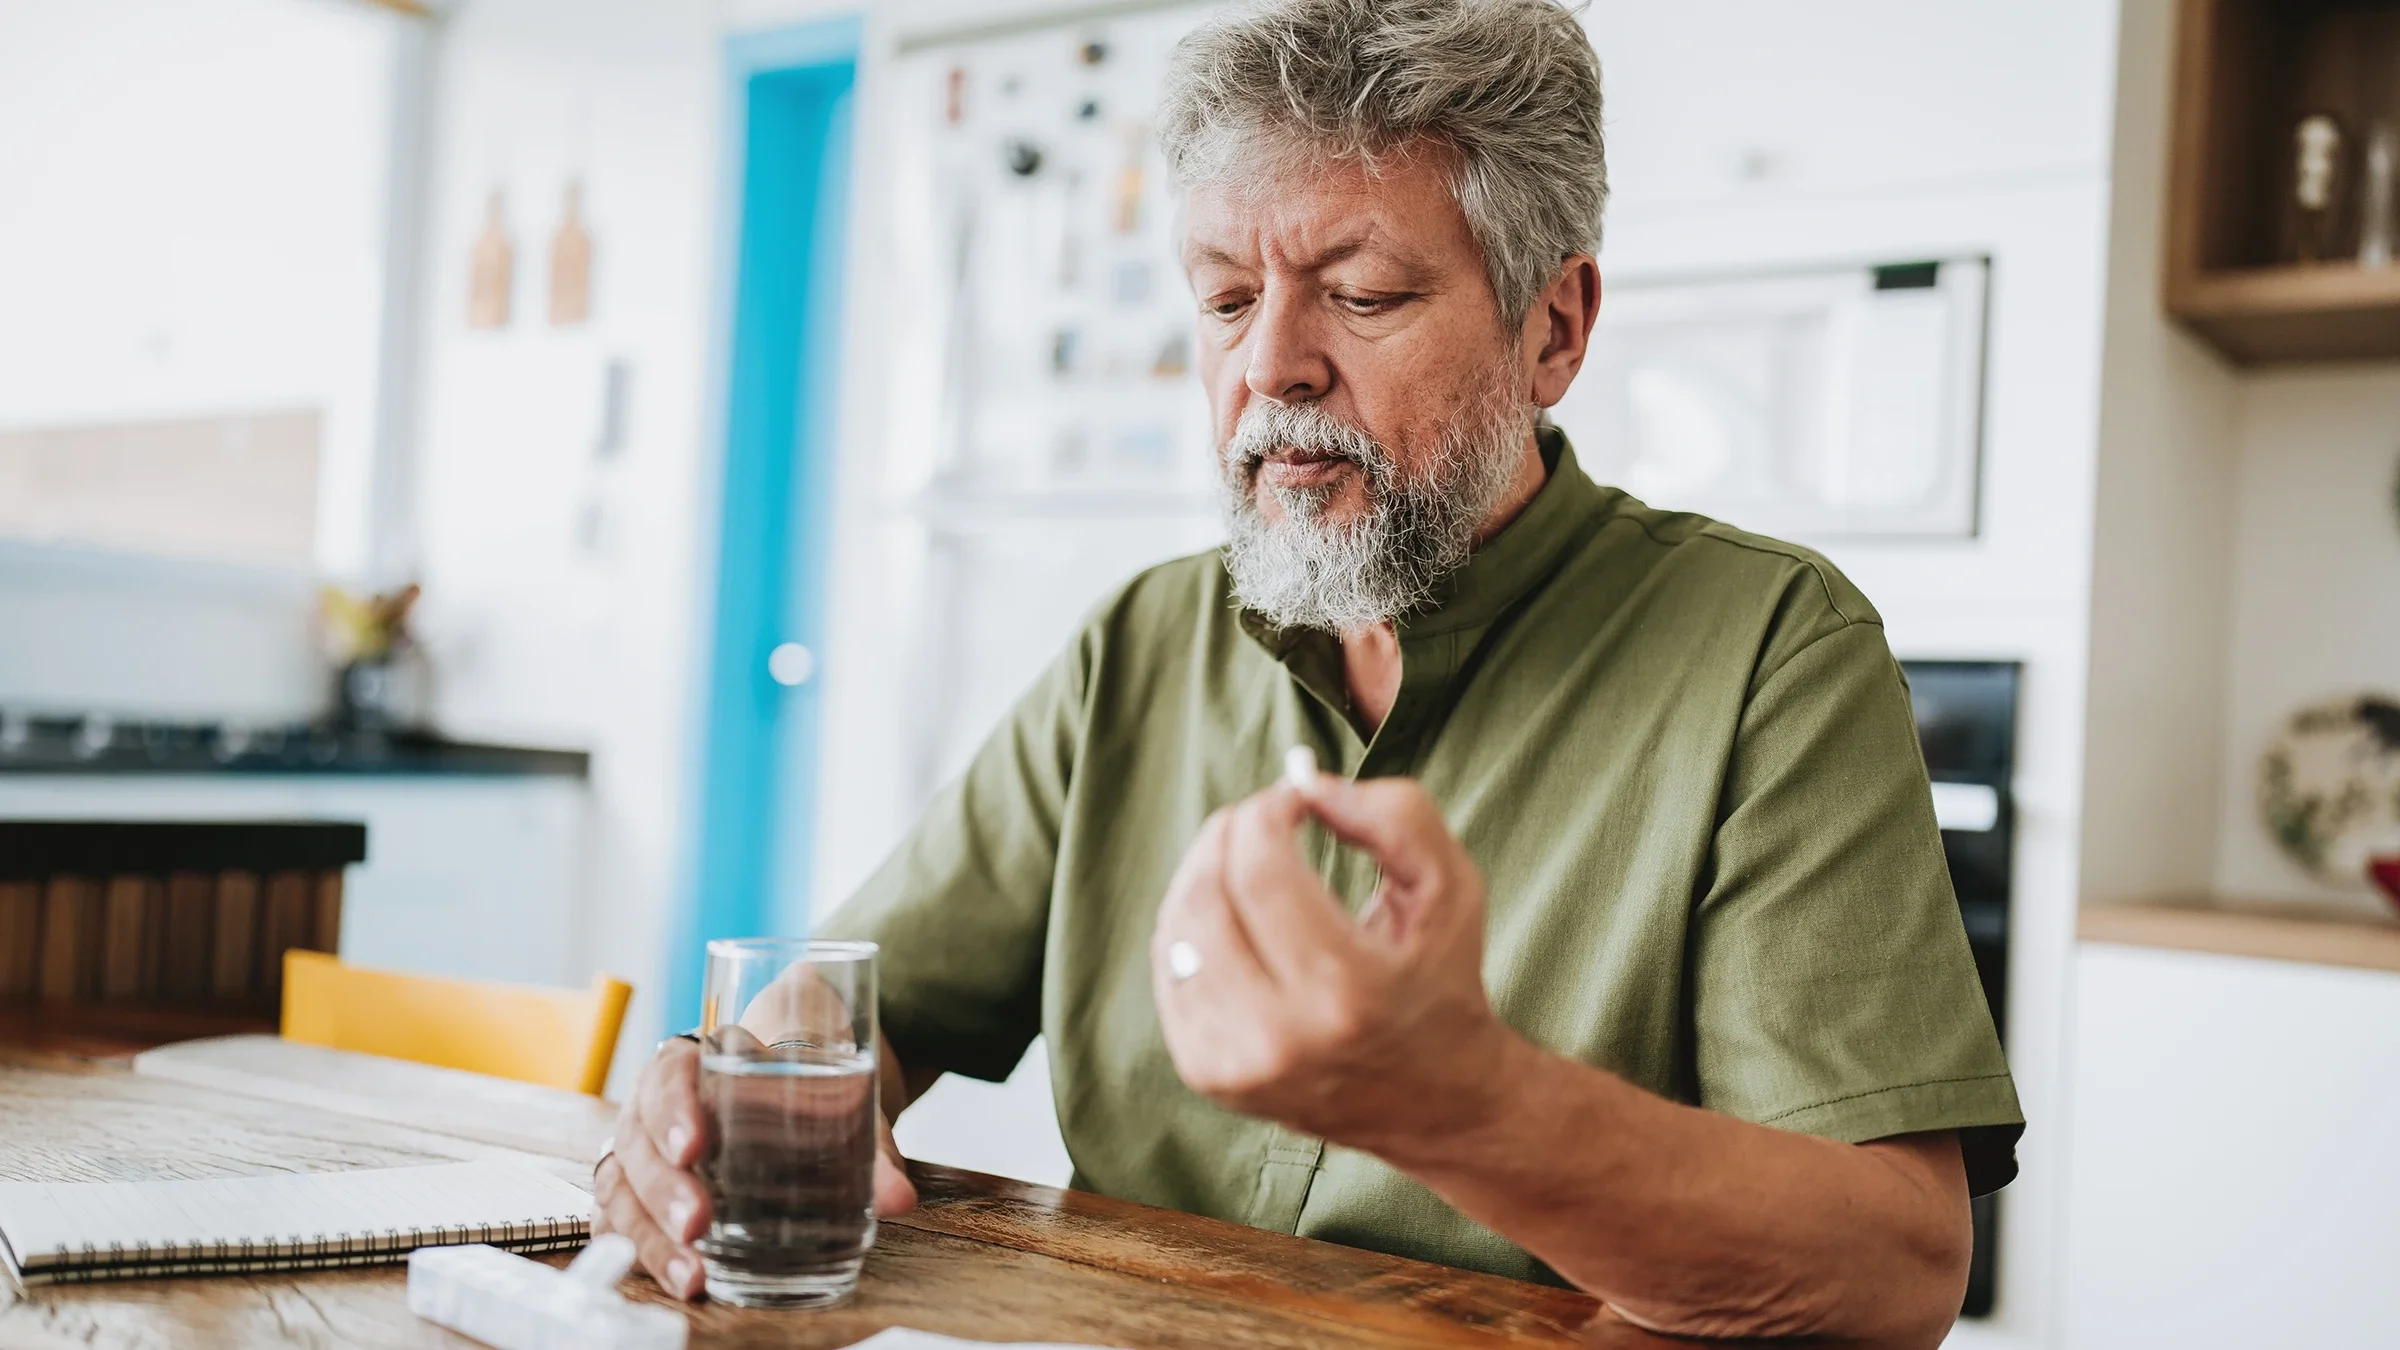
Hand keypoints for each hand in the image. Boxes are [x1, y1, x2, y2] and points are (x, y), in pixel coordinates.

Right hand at [592, 1034, 918, 1299]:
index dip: (673, 1110)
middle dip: (663, 1187)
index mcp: (700, 1058)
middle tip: (698, 1223)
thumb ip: (868, 1142)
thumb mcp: (839, 1087)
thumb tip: (899, 1198)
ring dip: (652, 1235)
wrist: (799, 1074)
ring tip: (693, 1275)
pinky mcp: (646, 1193)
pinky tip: (680, 1280)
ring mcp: (646, 1150)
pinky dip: (646, 1253)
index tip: (694, 1147)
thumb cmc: (806, 1071)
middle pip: (638, 1139)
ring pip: (623, 1187)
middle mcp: (658, 1104)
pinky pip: (626, 1221)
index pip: (669, 1073)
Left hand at [1148, 774, 1514, 1157]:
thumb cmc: (1440, 979)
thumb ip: (1394, 816)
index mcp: (1346, 992)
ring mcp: (1234, 1064)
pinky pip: (1169, 971)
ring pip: (1175, 932)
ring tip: (1243, 862)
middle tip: (1258, 818)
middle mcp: (1281, 1037)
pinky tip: (1232, 918)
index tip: (1291, 800)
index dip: (1267, 813)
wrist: (1433, 1100)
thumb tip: (1308, 786)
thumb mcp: (1451, 887)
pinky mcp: (1207, 1074)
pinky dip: (1190, 927)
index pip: (1261, 872)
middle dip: (1226, 835)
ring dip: (1202, 874)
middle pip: (1205, 898)